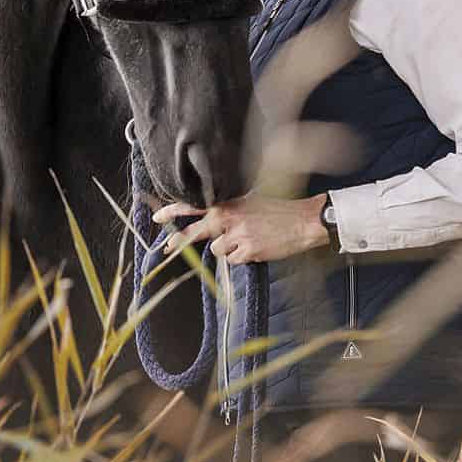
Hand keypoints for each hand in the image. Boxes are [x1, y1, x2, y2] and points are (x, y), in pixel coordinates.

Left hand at [154, 193, 328, 264]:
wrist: (303, 222)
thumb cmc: (278, 210)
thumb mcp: (250, 200)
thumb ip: (229, 208)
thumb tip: (210, 219)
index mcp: (229, 203)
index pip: (195, 205)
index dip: (173, 210)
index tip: (157, 217)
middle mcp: (230, 218)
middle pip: (195, 232)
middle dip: (179, 241)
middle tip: (167, 247)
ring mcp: (238, 236)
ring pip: (217, 250)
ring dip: (228, 249)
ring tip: (247, 240)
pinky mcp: (248, 252)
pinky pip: (234, 260)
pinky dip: (242, 257)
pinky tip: (256, 247)